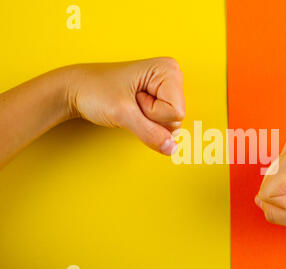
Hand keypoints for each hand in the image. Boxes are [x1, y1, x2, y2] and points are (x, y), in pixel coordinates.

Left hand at [65, 57, 184, 154]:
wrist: (76, 89)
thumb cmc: (94, 91)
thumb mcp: (123, 114)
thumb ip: (150, 133)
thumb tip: (171, 149)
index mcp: (168, 70)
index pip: (176, 112)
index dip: (153, 113)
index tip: (134, 100)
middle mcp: (171, 76)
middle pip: (176, 118)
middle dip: (152, 119)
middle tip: (131, 103)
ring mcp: (165, 88)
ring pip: (171, 123)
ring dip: (148, 121)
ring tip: (131, 105)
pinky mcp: (159, 98)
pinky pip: (163, 123)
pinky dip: (147, 122)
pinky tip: (135, 108)